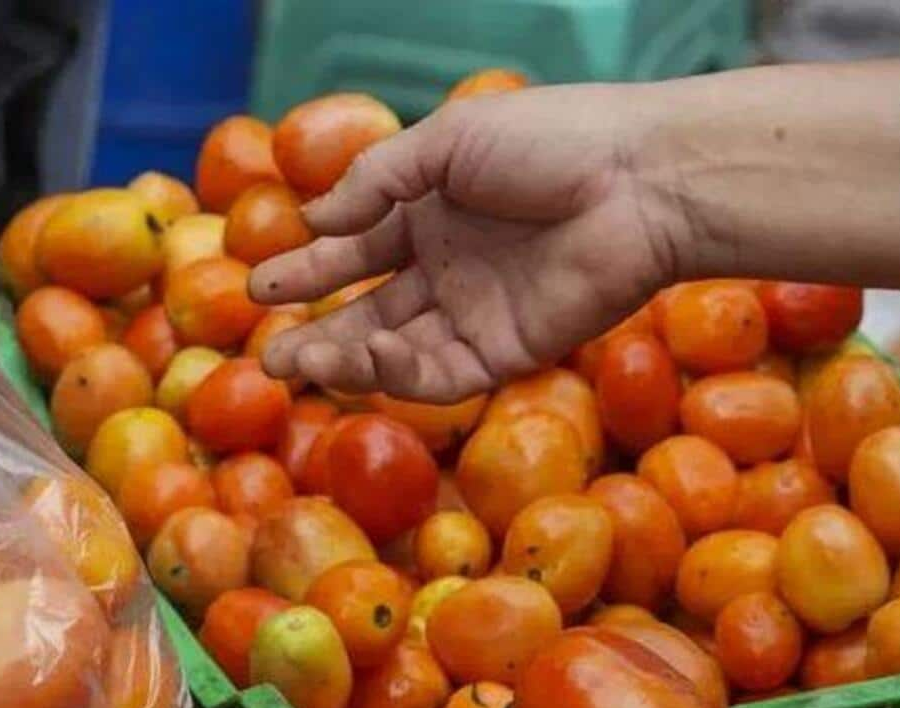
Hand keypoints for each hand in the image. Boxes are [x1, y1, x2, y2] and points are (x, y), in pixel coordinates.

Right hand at [248, 84, 686, 402]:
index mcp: (431, 213)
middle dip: (312, 333)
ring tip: (297, 361)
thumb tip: (315, 219)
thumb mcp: (448, 141)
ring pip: (395, 351)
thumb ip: (377, 181)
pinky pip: (440, 374)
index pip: (354, 250)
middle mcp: (448, 268)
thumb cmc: (551, 142)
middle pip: (366, 312)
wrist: (642, 181)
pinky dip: (398, 373)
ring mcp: (476, 314)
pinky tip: (368, 355)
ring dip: (343, 359)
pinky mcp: (507, 353)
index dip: (306, 269)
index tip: (258, 284)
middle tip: (264, 352)